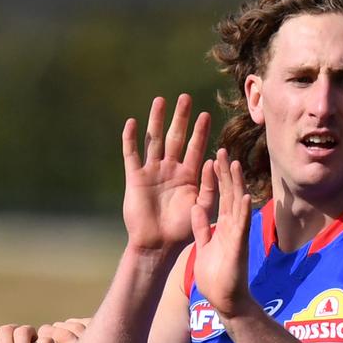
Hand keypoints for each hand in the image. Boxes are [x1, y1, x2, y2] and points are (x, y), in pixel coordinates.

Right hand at [122, 95, 212, 251]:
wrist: (157, 245)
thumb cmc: (182, 230)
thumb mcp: (202, 207)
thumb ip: (209, 186)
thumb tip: (211, 161)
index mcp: (188, 176)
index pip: (195, 148)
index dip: (200, 132)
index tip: (205, 114)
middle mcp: (170, 170)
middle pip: (175, 138)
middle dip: (180, 118)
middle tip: (185, 98)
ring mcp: (152, 172)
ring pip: (154, 140)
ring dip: (156, 121)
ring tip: (160, 100)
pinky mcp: (135, 178)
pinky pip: (132, 154)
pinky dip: (131, 139)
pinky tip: (132, 123)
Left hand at [190, 148, 253, 318]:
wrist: (225, 300)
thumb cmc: (215, 276)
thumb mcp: (203, 246)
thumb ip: (200, 227)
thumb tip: (195, 208)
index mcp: (222, 226)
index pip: (220, 196)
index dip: (217, 178)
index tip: (213, 158)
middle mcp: (232, 227)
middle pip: (229, 194)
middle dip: (226, 173)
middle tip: (223, 150)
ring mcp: (237, 235)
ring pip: (236, 205)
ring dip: (236, 184)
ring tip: (234, 163)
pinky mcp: (238, 247)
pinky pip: (241, 227)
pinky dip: (243, 212)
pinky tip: (244, 196)